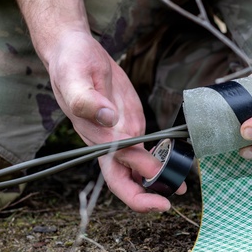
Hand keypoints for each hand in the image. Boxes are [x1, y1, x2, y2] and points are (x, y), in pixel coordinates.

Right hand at [13, 0, 179, 211]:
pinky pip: (145, 151)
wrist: (74, 52)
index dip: (136, 186)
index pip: (116, 169)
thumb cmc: (70, 65)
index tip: (158, 187)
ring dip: (157, 182)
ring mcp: (119, 136)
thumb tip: (108, 117)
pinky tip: (177, 164)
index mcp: (94, 138)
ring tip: (181, 187)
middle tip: (171, 200)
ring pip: (138, 170)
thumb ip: (86, 99)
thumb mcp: (73, 77)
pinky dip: (160, 161)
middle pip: (125, 181)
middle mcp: (107, 143)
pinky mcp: (130, 125)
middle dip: (146, 197)